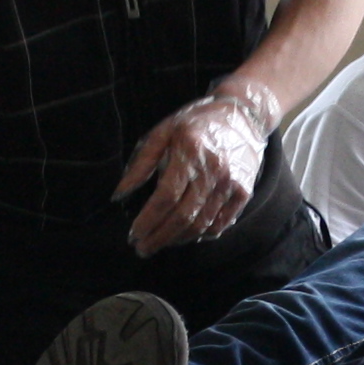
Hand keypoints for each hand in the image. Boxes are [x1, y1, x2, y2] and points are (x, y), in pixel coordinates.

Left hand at [113, 82, 277, 255]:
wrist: (242, 115)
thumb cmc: (195, 123)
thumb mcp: (163, 133)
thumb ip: (141, 164)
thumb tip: (119, 195)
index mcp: (190, 151)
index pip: (166, 197)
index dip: (148, 220)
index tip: (133, 234)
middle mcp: (214, 170)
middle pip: (183, 216)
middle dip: (159, 237)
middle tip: (142, 248)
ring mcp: (231, 183)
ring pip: (201, 224)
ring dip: (177, 239)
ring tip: (159, 243)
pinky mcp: (244, 192)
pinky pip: (221, 224)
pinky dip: (201, 235)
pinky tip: (185, 236)